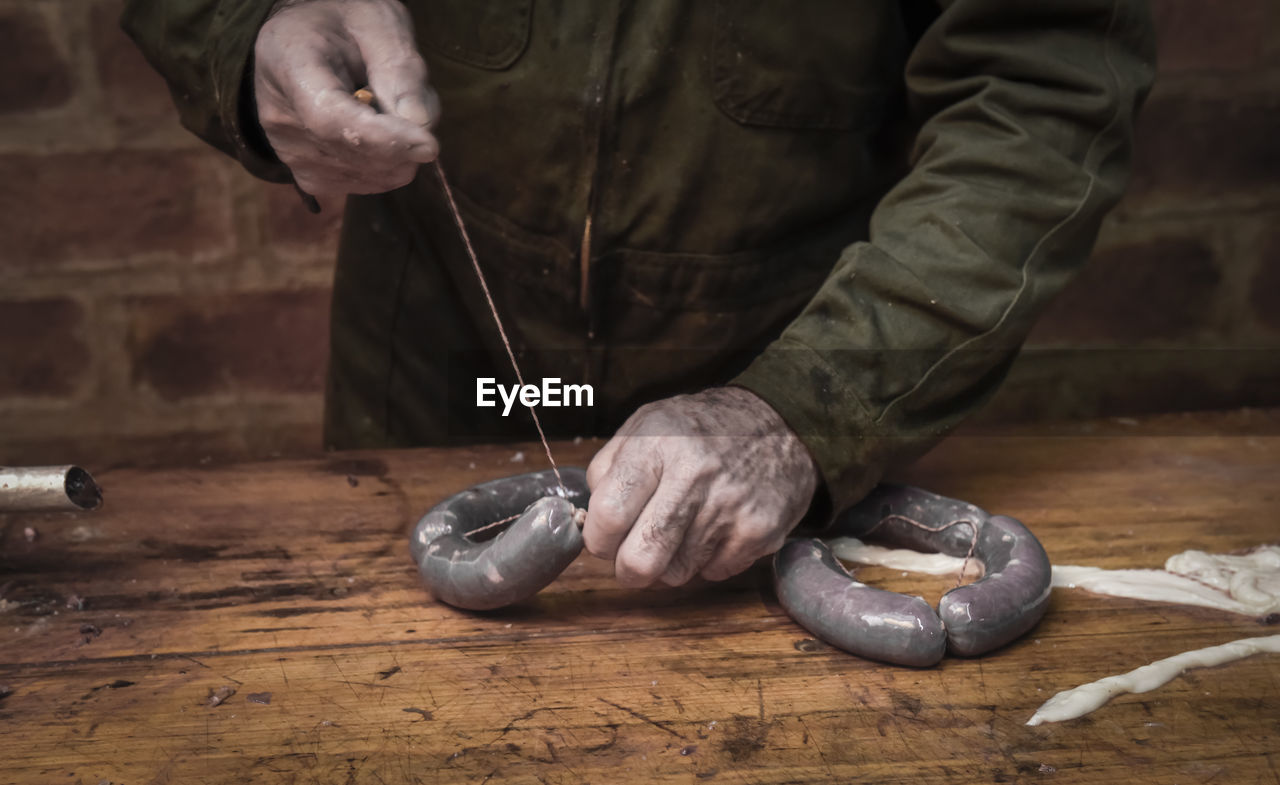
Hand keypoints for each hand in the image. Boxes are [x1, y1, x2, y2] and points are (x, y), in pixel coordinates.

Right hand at [254, 0, 439, 198]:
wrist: (305, 40)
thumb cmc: (343, 24)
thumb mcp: (378, 24)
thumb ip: (401, 69)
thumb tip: (422, 126)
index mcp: (288, 64)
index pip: (332, 120)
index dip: (384, 139)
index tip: (430, 145)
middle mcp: (280, 117)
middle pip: (356, 154)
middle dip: (405, 139)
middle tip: (411, 98)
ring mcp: (290, 152)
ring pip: (371, 174)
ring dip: (400, 150)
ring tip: (387, 106)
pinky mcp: (308, 175)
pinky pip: (367, 184)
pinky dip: (389, 165)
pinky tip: (379, 131)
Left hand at [584, 387, 819, 587]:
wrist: (779, 422)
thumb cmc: (700, 429)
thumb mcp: (646, 424)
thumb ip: (608, 467)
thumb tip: (588, 519)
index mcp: (657, 444)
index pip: (608, 514)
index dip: (597, 539)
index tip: (603, 538)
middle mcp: (694, 474)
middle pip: (640, 560)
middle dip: (627, 569)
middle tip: (632, 556)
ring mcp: (730, 505)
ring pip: (675, 574)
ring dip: (670, 562)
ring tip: (683, 528)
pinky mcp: (758, 531)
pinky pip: (713, 573)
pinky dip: (708, 560)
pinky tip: (715, 528)